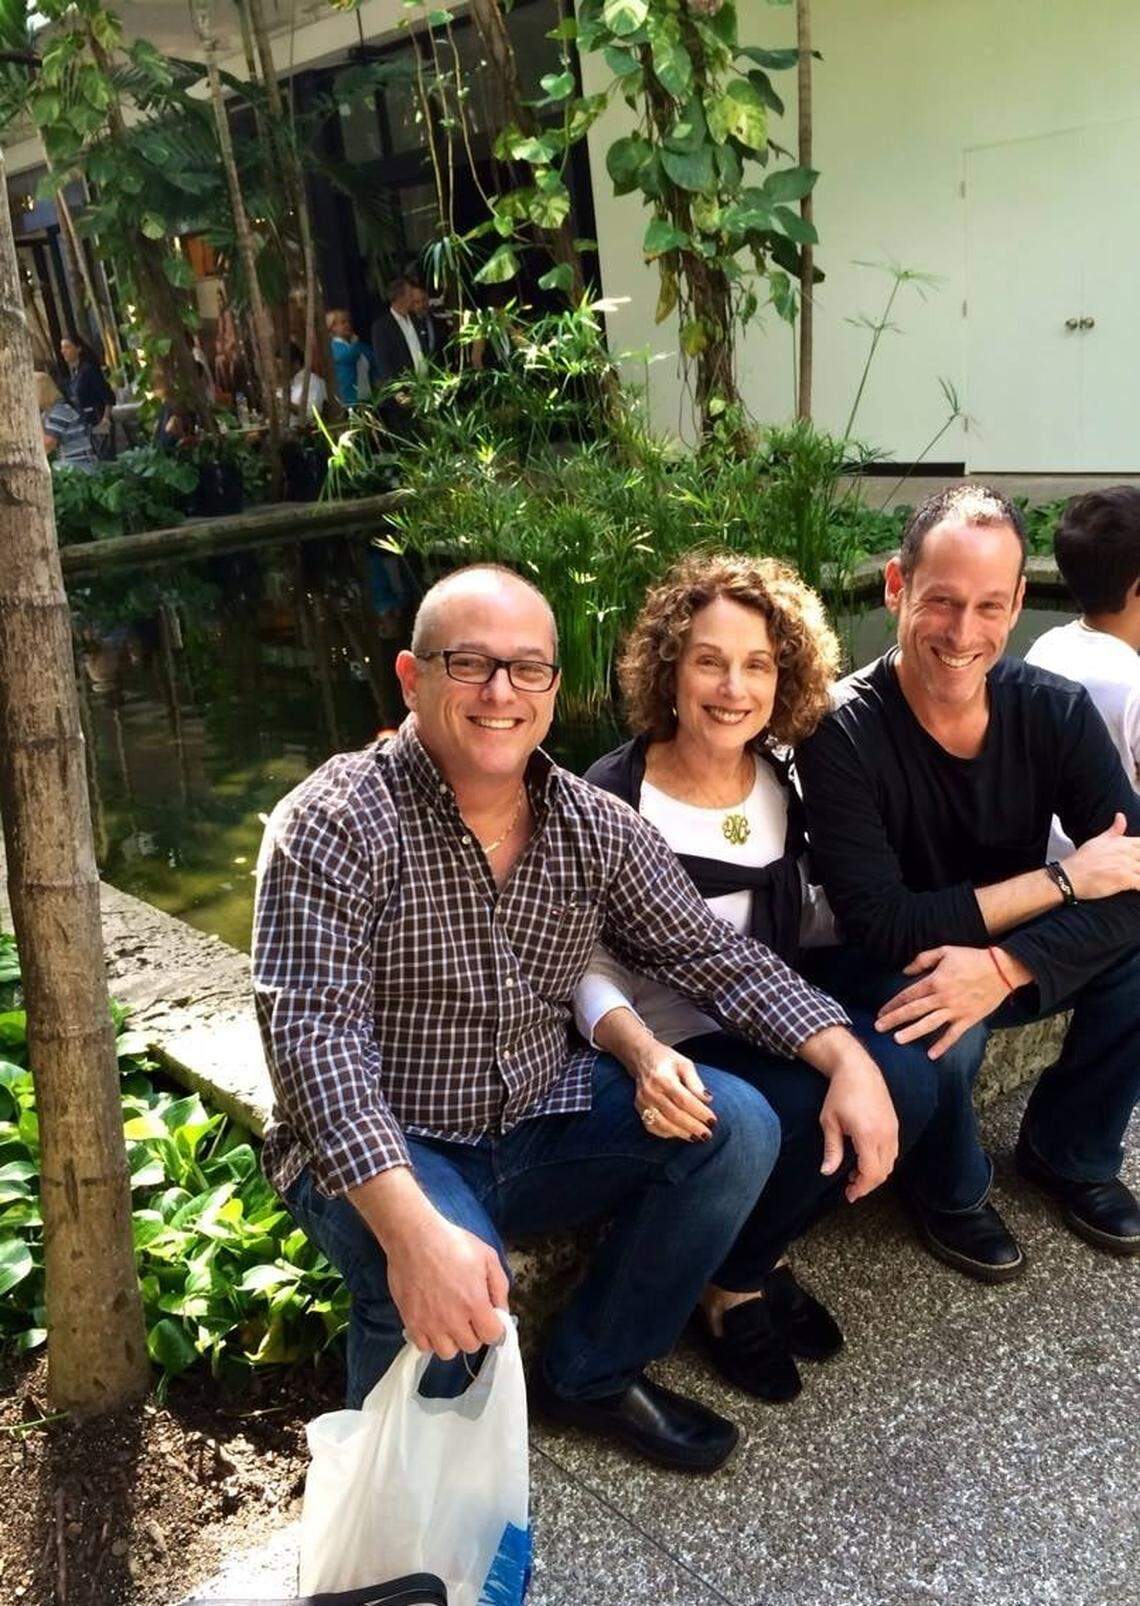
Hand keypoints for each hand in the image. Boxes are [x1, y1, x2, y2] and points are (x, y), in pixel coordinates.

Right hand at [383, 1199, 508, 1360]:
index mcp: (475, 1303)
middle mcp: (453, 1319)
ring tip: (449, 1321)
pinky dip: (430, 1339)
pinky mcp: (411, 1322)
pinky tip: (432, 1322)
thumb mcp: (487, 1256)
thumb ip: (500, 1286)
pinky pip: (424, 1347)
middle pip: (471, 1346)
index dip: (494, 1328)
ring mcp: (430, 1323)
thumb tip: (502, 1310)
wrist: (414, 1237)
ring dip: (452, 1340)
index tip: (489, 1319)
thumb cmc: (451, 1243)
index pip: (492, 1336)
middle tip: (468, 1315)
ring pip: (447, 1352)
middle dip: (474, 1332)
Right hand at [630, 1040, 715, 1141]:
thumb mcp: (685, 1064)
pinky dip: (667, 1133)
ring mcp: (642, 1101)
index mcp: (663, 1077)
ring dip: (681, 1133)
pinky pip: (652, 1126)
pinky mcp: (639, 1109)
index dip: (699, 1112)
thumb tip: (708, 1099)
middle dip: (693, 1126)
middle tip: (707, 1134)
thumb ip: (696, 1082)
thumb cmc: (667, 1061)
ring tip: (696, 1137)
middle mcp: (650, 1091)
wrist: (642, 1058)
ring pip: (663, 1124)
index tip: (712, 1120)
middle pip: (674, 1114)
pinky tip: (680, 1134)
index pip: (683, 1099)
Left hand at [816, 1055, 898, 1202]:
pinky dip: (882, 1162)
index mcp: (868, 1135)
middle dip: (868, 1184)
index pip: (871, 1172)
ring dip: (875, 1173)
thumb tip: (827, 1172)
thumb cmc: (840, 1094)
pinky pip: (893, 1152)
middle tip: (851, 1189)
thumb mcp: (830, 1122)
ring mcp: (893, 1130)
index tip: (849, 1194)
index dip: (861, 1187)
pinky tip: (865, 1159)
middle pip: (883, 1172)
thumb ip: (832, 1149)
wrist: (858, 1069)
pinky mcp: (895, 1125)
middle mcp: (885, 1135)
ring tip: (855, 1175)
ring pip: (890, 1163)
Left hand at [876, 944, 1031, 1058]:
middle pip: (913, 1011)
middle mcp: (942, 998)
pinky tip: (931, 1055)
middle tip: (878, 1028)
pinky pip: (953, 1035)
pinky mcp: (968, 1019)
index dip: (892, 1004)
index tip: (880, 1012)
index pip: (908, 995)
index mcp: (935, 981)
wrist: (1001, 970)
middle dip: (894, 1020)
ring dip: (912, 1033)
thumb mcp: (945, 951)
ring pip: (929, 1024)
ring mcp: (956, 1010)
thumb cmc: (971, 958)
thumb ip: (923, 960)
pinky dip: (943, 1045)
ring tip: (897, 1040)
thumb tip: (905, 971)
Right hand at [1065, 813, 1139, 899]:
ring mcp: (1127, 866)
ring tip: (1134, 876)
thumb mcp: (1099, 840)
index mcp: (1123, 843)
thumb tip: (1121, 815)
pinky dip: (1139, 886)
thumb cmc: (1083, 859)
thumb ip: (1115, 829)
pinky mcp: (1125, 880)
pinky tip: (1135, 888)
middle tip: (1133, 868)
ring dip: (1139, 874)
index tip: (1137, 857)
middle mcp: (1127, 853)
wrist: (1071, 875)